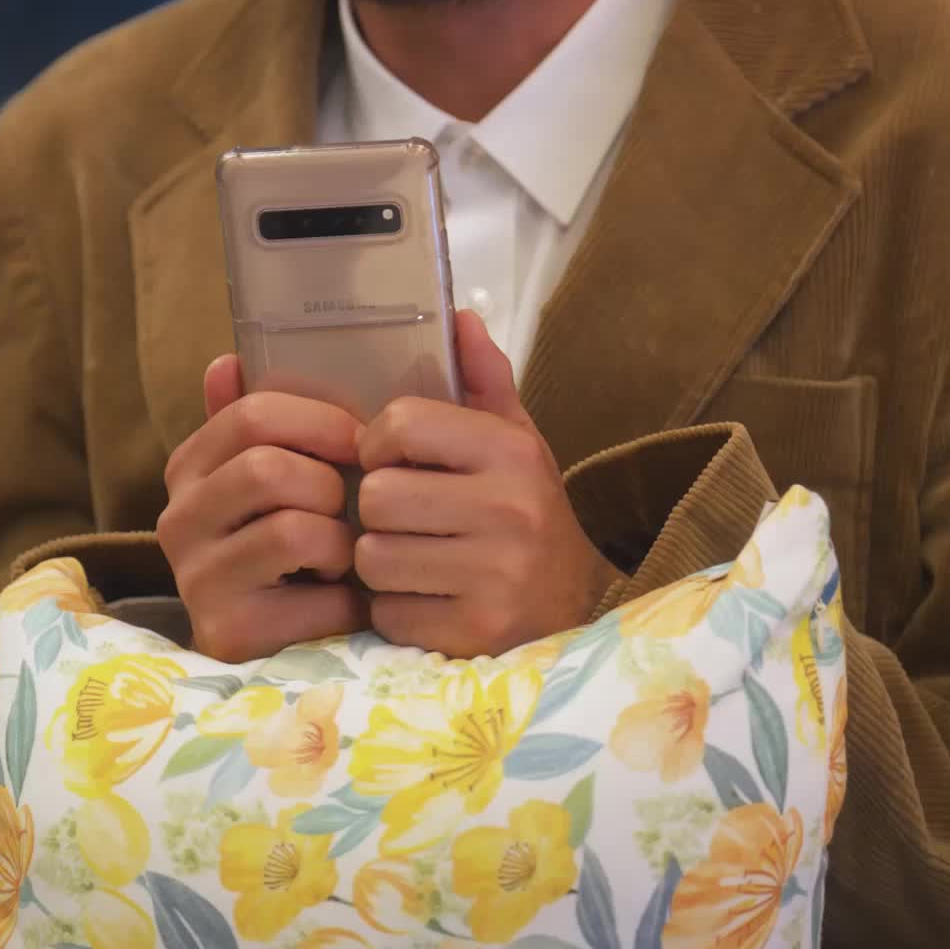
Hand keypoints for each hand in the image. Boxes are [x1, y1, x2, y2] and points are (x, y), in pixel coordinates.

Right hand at [157, 356, 367, 660]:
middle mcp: (177, 520)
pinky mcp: (229, 633)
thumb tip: (226, 360)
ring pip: (293, 530)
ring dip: (341, 542)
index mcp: (189, 467)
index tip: (361, 439)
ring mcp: (197, 580)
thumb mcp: (283, 472)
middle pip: (267, 468)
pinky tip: (339, 601)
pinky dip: (346, 596)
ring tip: (341, 556)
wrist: (294, 646)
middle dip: (330, 485)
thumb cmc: (302, 541)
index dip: (320, 419)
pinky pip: (313, 594)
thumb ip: (262, 417)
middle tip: (351, 506)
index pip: (251, 413)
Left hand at [354, 311, 615, 655]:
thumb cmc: (526, 513)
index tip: (392, 460)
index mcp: (510, 451)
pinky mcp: (476, 634)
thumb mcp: (515, 441)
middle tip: (404, 518)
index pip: (400, 424)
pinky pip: (389, 613)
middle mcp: (509, 510)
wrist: (577, 607)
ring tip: (414, 559)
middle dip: (377, 511)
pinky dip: (396, 610)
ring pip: (373, 556)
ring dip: (381, 562)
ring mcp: (495, 576)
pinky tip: (427, 599)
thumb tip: (458, 314)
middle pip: (377, 496)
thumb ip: (483, 379)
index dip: (378, 443)